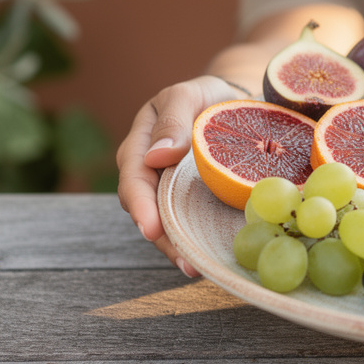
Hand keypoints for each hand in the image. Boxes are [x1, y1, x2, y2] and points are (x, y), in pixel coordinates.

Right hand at [116, 75, 244, 276]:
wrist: (230, 102)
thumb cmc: (205, 96)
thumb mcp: (187, 95)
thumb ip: (173, 120)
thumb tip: (156, 156)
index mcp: (140, 145)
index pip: (133, 180)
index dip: (140, 206)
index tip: (150, 228)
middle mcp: (149, 173)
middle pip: (146, 211)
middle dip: (162, 238)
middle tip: (183, 261)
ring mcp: (168, 190)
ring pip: (166, 223)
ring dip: (178, 247)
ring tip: (195, 268)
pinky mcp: (189, 200)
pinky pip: (187, 223)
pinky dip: (194, 240)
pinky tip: (208, 258)